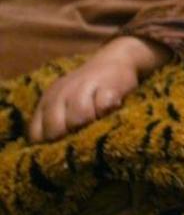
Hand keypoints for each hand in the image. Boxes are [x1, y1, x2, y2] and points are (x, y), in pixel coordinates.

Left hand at [28, 36, 170, 142]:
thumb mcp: (64, 102)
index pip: (37, 132)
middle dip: (68, 136)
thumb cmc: (88, 89)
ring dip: (89, 125)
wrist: (116, 59)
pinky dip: (107, 112)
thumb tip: (51, 155)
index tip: (60, 148)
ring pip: (79, 118)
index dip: (47, 144)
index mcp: (48, 100)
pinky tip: (112, 109)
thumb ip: (55, 122)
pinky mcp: (110, 85)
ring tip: (98, 122)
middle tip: (82, 135)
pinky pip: (103, 106)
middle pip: (56, 128)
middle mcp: (62, 93)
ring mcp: (85, 87)